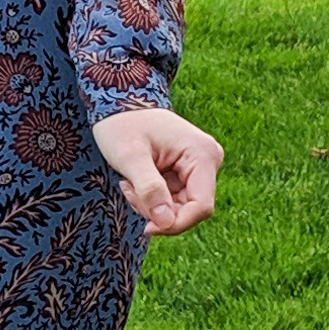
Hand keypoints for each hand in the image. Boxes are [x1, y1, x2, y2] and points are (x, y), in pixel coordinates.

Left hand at [90, 102, 222, 237]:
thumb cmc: (122, 125)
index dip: (176, 224)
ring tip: (129, 183)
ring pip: (180, 207)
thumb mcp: (130, 157)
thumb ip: (149, 189)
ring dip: (151, 205)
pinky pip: (174, 199)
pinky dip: (152, 199)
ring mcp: (200, 166)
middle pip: (190, 209)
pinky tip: (135, 182)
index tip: (146, 227)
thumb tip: (166, 222)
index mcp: (201, 154)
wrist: (119, 102)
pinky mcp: (189, 172)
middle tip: (128, 191)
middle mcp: (208, 160)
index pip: (201, 206)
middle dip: (157, 211)